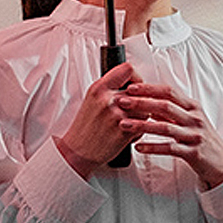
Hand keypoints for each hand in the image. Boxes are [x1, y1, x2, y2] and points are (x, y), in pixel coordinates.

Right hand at [57, 62, 142, 178]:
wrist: (76, 152)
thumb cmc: (86, 126)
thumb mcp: (92, 99)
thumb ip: (111, 88)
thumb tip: (134, 80)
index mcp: (98, 89)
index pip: (127, 69)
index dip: (136, 77)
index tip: (135, 86)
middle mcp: (107, 100)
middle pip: (141, 90)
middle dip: (140, 101)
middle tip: (131, 110)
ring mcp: (116, 115)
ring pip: (146, 109)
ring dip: (141, 117)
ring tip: (127, 123)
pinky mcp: (124, 131)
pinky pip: (143, 124)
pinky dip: (138, 130)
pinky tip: (126, 133)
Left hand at [117, 82, 222, 189]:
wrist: (220, 160)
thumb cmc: (201, 137)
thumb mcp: (190, 119)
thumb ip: (171, 110)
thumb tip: (147, 100)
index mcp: (193, 107)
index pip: (170, 92)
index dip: (149, 89)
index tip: (130, 88)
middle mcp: (195, 119)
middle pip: (166, 106)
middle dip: (142, 103)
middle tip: (122, 102)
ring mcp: (194, 135)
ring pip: (165, 128)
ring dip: (142, 126)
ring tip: (123, 125)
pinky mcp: (193, 152)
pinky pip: (169, 148)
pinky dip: (152, 147)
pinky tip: (138, 147)